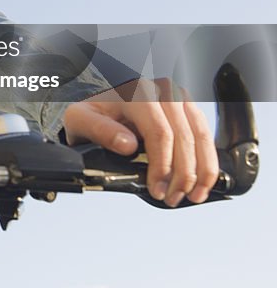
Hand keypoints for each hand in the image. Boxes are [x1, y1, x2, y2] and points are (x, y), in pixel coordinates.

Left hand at [61, 79, 219, 206]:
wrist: (98, 105)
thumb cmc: (90, 114)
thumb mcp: (81, 120)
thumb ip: (100, 130)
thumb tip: (127, 145)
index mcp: (136, 91)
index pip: (159, 132)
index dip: (162, 165)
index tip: (157, 189)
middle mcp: (162, 90)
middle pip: (184, 136)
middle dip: (183, 174)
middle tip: (172, 197)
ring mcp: (178, 98)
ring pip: (201, 136)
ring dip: (201, 171)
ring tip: (191, 195)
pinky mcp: (188, 109)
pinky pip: (205, 136)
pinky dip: (207, 161)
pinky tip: (201, 182)